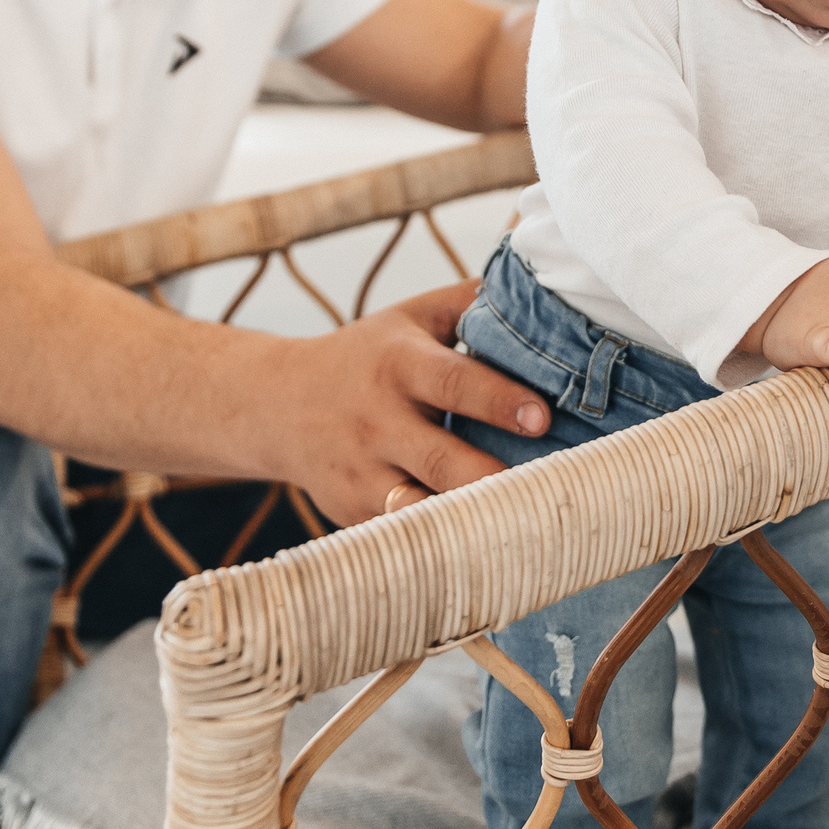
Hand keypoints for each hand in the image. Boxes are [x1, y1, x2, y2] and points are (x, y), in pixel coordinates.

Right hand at [286, 280, 548, 523]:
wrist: (277, 404)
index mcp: (399, 366)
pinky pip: (407, 534)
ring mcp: (364, 474)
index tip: (542, 418)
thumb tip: (545, 282)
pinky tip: (490, 546)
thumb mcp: (410, 317)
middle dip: (494, 478)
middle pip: (443, 462)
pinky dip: (446, 542)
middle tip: (551, 487)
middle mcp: (379, 422)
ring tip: (526, 526)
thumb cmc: (367, 355)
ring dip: (472, 521)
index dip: (499, 401)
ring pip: (423, 510)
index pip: (454, 383)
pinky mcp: (355, 514)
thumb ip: (470, 302)